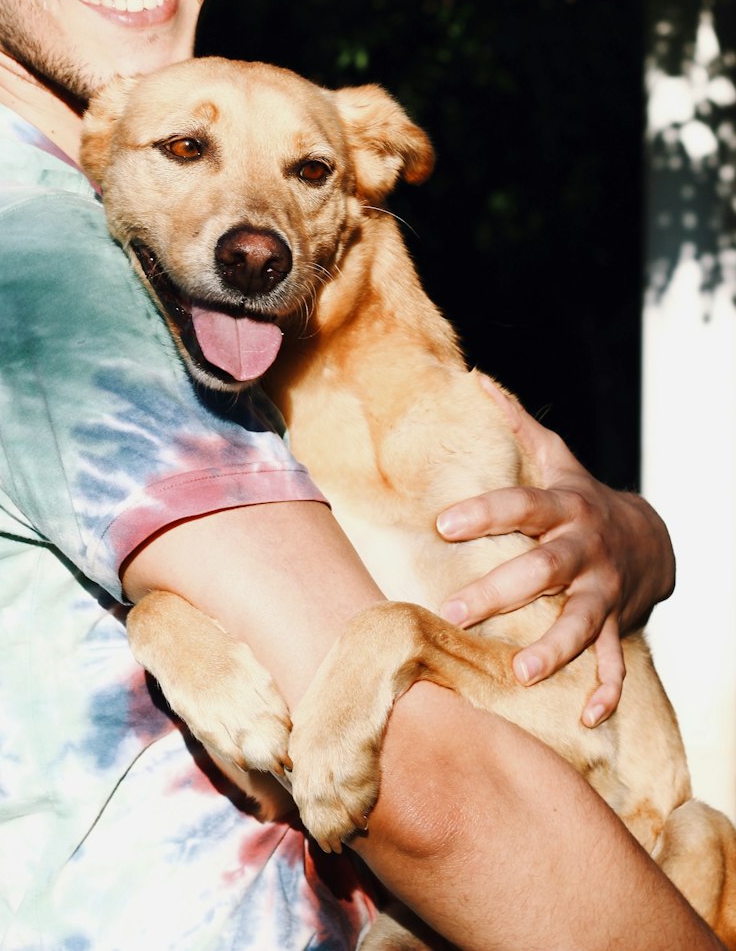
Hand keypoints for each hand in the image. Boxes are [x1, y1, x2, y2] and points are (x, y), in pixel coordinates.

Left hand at [435, 376, 674, 726]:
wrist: (652, 539)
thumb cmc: (583, 498)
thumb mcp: (556, 458)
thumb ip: (515, 424)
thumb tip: (476, 378)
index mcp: (564, 508)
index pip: (519, 506)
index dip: (483, 513)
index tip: (442, 524)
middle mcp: (584, 550)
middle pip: (543, 570)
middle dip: (501, 591)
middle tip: (455, 610)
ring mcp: (604, 591)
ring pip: (581, 622)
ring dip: (553, 647)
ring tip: (519, 669)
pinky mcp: (618, 625)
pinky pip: (616, 662)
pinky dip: (606, 690)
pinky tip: (587, 716)